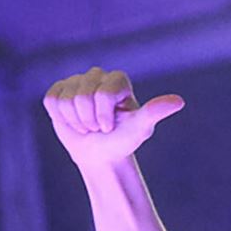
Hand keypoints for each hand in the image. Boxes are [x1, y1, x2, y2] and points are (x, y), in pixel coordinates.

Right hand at [42, 67, 184, 169]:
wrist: (100, 154)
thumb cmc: (122, 140)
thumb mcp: (139, 128)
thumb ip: (154, 112)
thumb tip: (179, 102)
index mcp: (119, 80)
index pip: (102, 94)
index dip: (103, 116)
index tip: (111, 127)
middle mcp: (98, 75)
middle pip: (82, 97)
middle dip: (89, 121)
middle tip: (98, 128)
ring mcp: (77, 81)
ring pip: (65, 100)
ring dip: (75, 121)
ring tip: (87, 125)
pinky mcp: (59, 90)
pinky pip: (52, 101)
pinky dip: (61, 118)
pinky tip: (73, 121)